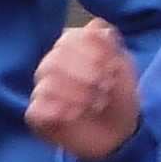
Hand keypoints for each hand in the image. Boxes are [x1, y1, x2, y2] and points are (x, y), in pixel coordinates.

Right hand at [28, 17, 141, 160]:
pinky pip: (37, 109)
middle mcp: (52, 66)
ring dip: (77, 94)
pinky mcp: (37, 115)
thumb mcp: (123, 68)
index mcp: (70, 49)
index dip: (93, 52)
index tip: (113, 68)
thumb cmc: (118, 97)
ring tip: (97, 104)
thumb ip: (110, 45)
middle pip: (55, 60)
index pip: (70, 38)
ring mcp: (42, 90)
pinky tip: (76, 115)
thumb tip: (96, 27)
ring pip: (47, 83)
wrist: (120, 134)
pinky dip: (58, 111)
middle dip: (85, 74)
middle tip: (106, 88)